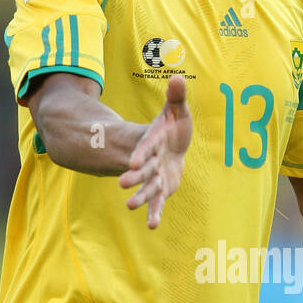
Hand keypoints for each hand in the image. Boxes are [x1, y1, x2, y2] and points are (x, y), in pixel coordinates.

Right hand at [118, 75, 191, 228]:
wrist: (171, 148)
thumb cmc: (173, 128)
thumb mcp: (176, 111)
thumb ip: (176, 97)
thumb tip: (178, 76)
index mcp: (153, 142)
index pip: (147, 147)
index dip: (141, 154)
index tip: (133, 162)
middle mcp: (151, 161)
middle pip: (143, 170)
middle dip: (134, 177)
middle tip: (123, 183)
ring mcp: (155, 176)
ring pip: (147, 188)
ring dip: (140, 196)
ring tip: (130, 205)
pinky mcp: (161, 189)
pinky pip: (158, 202)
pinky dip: (155, 213)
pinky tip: (152, 226)